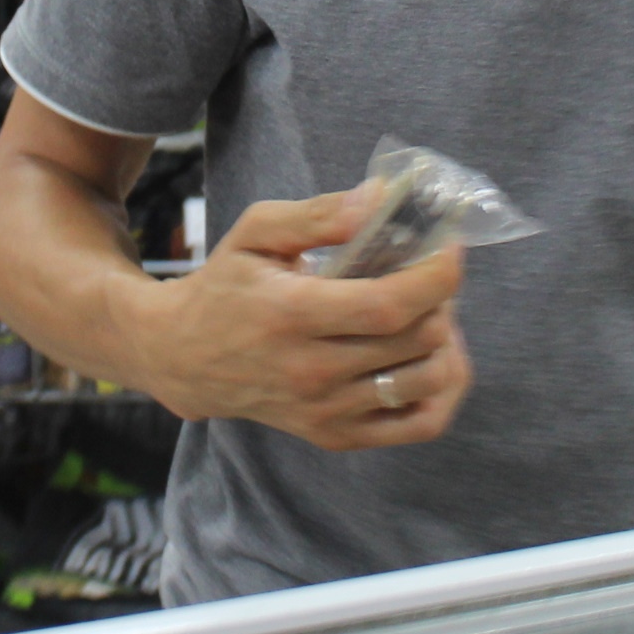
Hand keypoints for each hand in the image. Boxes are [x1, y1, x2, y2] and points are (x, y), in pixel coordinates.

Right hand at [128, 187, 472, 450]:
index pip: (389, 306)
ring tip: (427, 313)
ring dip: (444, 341)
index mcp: (293, 315)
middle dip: (440, 299)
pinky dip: (439, 389)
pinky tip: (427, 356)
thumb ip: (320, 214)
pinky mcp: (335, 435)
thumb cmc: (226, 285)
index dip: (436, 276)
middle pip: (417, 340)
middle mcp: (312, 372)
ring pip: (426, 381)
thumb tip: (380, 198)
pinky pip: (417, 424)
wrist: (184, 358)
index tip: (450, 248)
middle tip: (428, 274)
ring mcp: (326, 411)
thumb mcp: (257, 231)